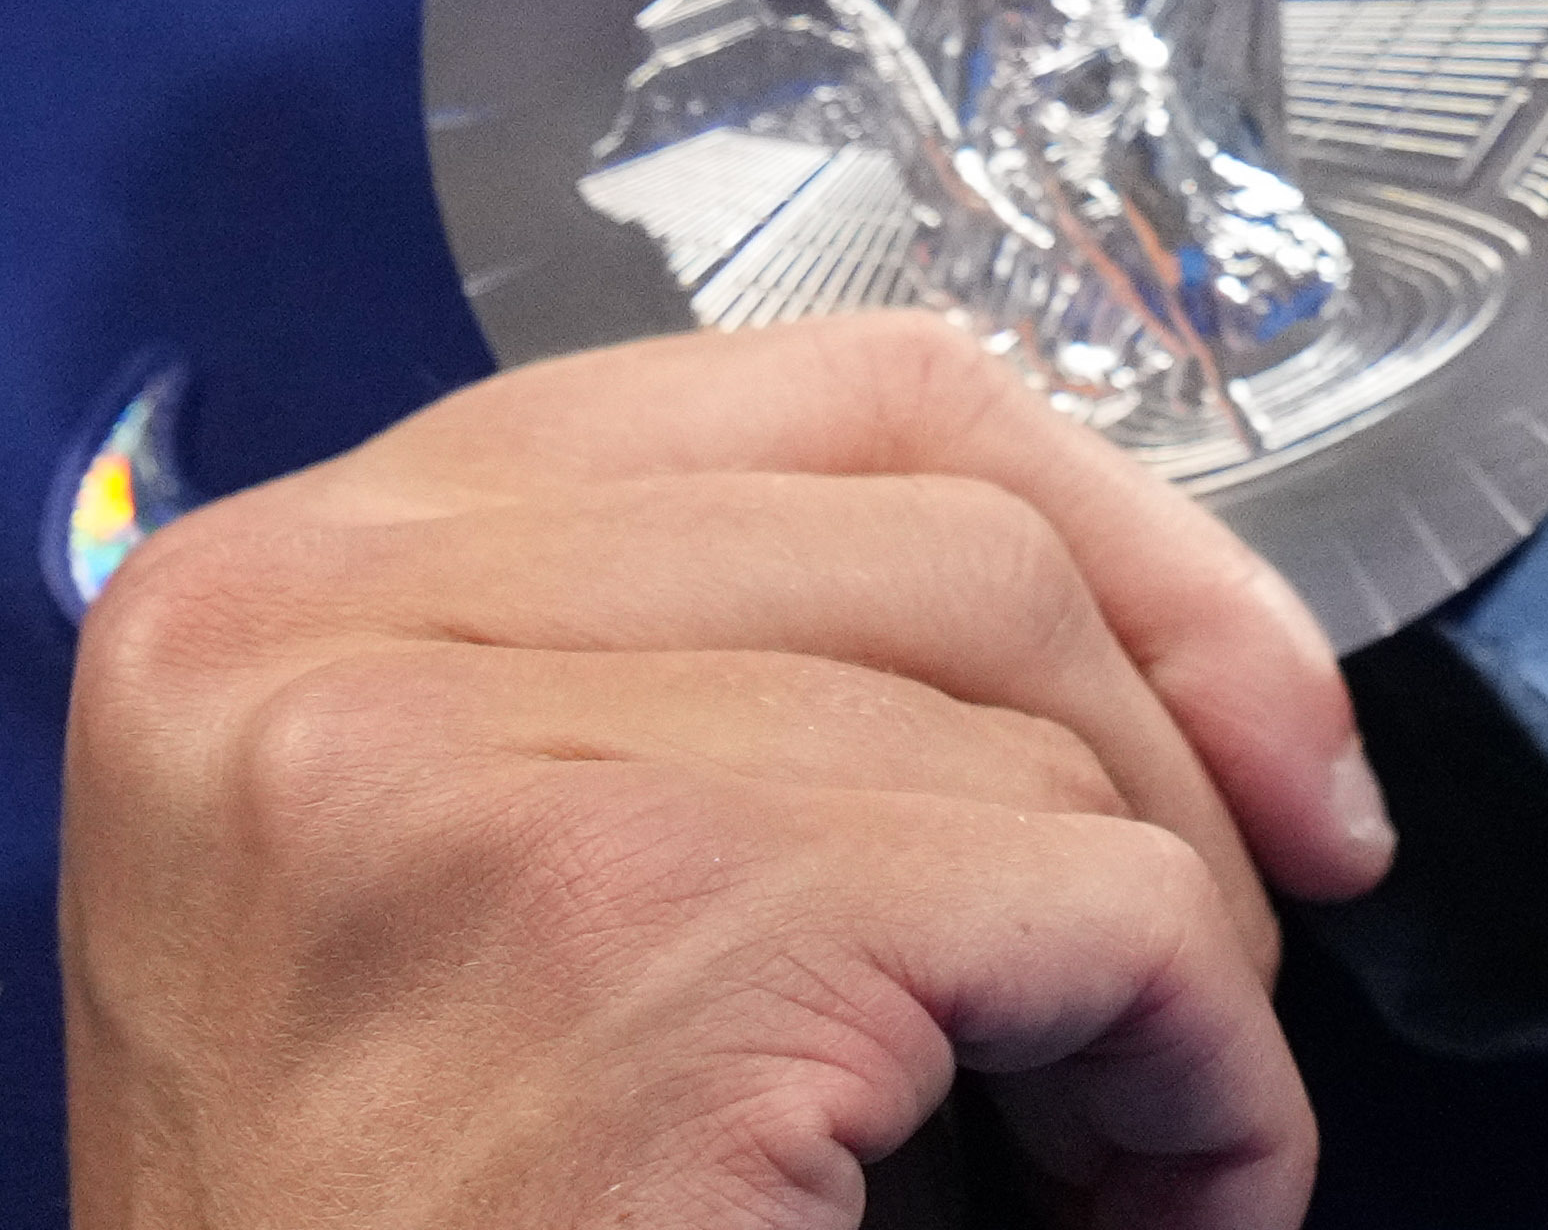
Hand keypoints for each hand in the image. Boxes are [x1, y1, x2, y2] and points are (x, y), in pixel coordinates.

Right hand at [60, 312, 1392, 1229]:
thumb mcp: (514, 889)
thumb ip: (744, 689)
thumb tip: (1201, 652)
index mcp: (283, 583)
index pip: (839, 397)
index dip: (1117, 543)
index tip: (1264, 733)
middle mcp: (321, 625)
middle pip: (959, 536)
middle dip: (1173, 759)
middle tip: (1209, 995)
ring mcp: (459, 764)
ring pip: (1031, 723)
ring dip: (1178, 948)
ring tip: (1132, 1149)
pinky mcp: (632, 932)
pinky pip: (1092, 905)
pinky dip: (1198, 1071)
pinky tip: (1156, 1199)